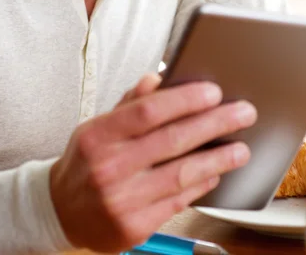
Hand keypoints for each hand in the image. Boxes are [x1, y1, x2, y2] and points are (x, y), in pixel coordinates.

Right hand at [50, 81, 255, 252]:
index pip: (148, 111)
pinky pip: (178, 201)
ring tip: (241, 148)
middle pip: (172, 140)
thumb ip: (130, 103)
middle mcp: (110, 167)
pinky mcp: (134, 226)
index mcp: (99, 135)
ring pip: (181, 174)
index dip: (185, 99)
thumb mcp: (98, 126)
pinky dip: (201, 184)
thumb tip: (159, 79)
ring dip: (218, 159)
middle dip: (215, 123)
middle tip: (243, 113)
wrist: (61, 210)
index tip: (214, 92)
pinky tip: (215, 173)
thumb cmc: (87, 161)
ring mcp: (122, 200)